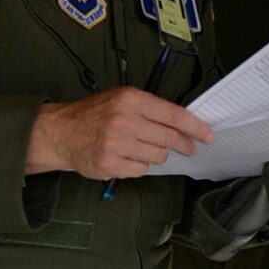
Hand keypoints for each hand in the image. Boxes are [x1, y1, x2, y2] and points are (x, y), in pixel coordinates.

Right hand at [27, 87, 212, 179]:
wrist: (59, 132)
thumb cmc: (93, 114)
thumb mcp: (121, 99)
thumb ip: (150, 109)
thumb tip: (183, 123)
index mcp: (130, 100)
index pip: (174, 115)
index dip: (195, 127)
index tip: (208, 136)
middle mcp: (124, 121)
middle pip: (169, 139)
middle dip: (184, 145)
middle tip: (189, 148)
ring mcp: (116, 145)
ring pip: (158, 157)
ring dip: (155, 154)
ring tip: (140, 147)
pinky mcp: (109, 165)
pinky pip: (141, 170)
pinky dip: (138, 165)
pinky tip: (126, 157)